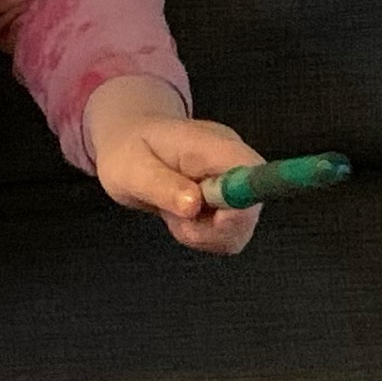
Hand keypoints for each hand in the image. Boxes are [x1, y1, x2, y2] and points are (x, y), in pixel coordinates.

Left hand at [83, 75, 263, 255]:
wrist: (129, 143)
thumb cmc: (128, 151)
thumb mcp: (132, 169)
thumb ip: (163, 186)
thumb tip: (194, 206)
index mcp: (214, 145)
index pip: (252, 171)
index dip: (244, 202)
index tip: (216, 219)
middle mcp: (233, 164)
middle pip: (251, 208)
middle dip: (214, 229)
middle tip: (177, 220)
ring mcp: (235, 186)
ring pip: (239, 229)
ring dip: (204, 235)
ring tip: (173, 214)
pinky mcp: (230, 205)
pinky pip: (227, 234)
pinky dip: (203, 236)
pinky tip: (182, 218)